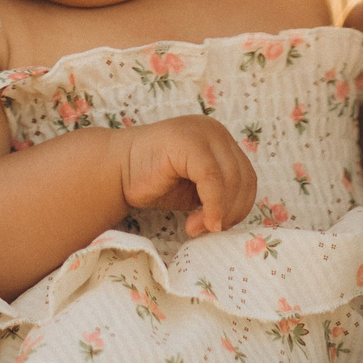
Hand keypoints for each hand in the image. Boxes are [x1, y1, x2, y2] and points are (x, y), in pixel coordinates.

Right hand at [115, 116, 259, 236]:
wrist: (114, 170)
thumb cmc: (152, 181)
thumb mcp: (194, 190)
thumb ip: (218, 196)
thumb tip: (234, 219)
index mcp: (220, 140)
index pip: (247, 177)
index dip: (239, 207)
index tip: (218, 227)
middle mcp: (215, 131)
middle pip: (244, 178)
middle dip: (230, 212)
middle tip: (207, 231)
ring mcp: (202, 132)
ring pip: (231, 179)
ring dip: (219, 212)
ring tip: (197, 228)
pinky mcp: (188, 142)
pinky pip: (212, 178)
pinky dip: (213, 205)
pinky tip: (202, 223)